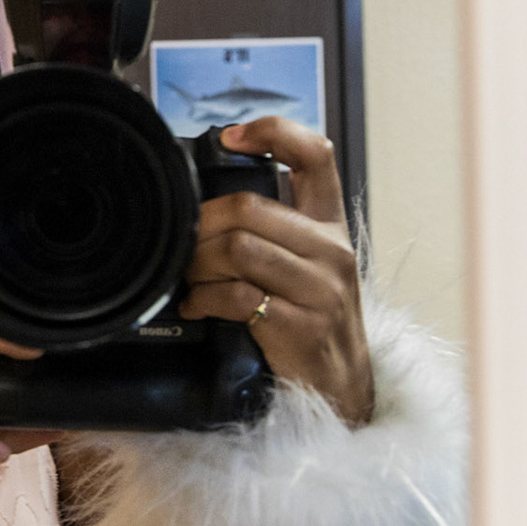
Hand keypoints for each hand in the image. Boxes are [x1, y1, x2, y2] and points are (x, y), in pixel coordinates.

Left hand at [177, 117, 373, 425]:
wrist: (342, 392)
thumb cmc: (314, 323)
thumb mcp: (310, 267)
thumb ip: (277, 231)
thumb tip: (209, 205)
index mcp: (331, 226)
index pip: (316, 156)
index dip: (274, 133)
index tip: (232, 137)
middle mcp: (332, 251)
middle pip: (250, 207)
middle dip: (202, 223)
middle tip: (184, 243)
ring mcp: (320, 289)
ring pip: (238, 247)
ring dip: (198, 262)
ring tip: (189, 278)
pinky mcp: (300, 326)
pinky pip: (236, 295)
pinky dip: (204, 298)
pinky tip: (196, 306)